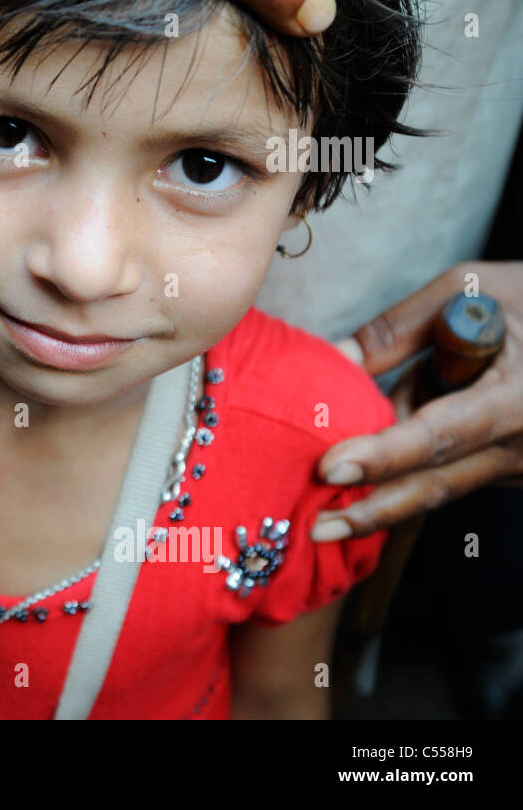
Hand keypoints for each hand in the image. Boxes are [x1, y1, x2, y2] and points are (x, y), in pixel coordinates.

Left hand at [313, 261, 522, 541]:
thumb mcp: (467, 290)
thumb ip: (398, 329)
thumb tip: (335, 360)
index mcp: (519, 399)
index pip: (440, 436)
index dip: (382, 456)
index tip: (329, 469)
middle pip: (435, 484)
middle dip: (371, 509)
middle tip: (315, 527)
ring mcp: (521, 467)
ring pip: (435, 477)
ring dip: (389, 465)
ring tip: (368, 424)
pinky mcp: (510, 470)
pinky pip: (448, 469)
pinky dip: (411, 455)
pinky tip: (403, 417)